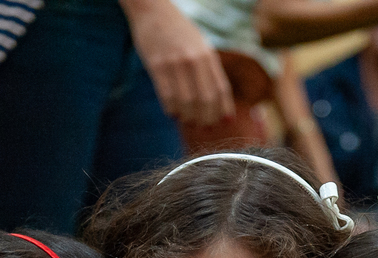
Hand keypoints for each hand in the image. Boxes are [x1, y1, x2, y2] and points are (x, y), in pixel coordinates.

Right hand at [125, 1, 234, 125]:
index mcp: (208, 55)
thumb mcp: (200, 46)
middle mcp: (194, 60)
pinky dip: (171, 109)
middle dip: (206, 118)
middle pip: (205, 100)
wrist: (153, 11)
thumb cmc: (179, 32)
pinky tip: (173, 112)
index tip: (223, 122)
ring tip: (187, 120)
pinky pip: (167, 96)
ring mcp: (175, 63)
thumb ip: (210, 71)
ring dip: (188, 116)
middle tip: (203, 126)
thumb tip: (221, 103)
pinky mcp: (156, 66)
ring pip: (186, 102)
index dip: (223, 109)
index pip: (221, 89)